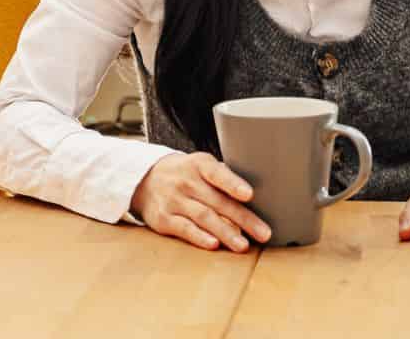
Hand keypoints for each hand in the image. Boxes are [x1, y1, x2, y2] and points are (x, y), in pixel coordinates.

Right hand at [130, 152, 270, 251]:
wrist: (145, 179)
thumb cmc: (186, 175)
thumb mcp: (201, 166)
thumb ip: (224, 178)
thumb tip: (262, 195)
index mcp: (198, 164)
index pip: (216, 173)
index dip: (233, 183)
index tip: (249, 194)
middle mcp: (185, 181)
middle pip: (217, 201)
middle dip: (243, 219)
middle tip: (264, 233)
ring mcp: (173, 200)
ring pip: (203, 217)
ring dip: (225, 232)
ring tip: (243, 245)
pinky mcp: (163, 219)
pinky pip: (184, 229)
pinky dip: (199, 237)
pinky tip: (214, 245)